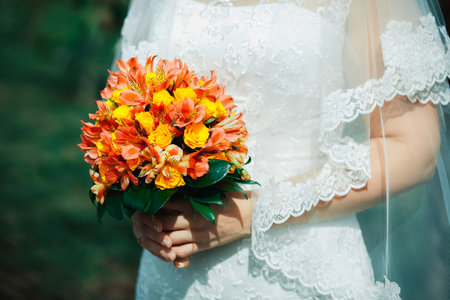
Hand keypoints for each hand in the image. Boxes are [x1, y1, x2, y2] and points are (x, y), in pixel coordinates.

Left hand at [131, 190, 251, 261]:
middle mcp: (192, 220)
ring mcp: (197, 235)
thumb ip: (194, 187)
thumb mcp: (212, 188)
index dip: (154, 204)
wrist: (250, 216)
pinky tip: (165, 247)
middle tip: (145, 219)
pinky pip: (180, 252)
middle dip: (151, 222)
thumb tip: (178, 178)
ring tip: (152, 233)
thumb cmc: (232, 197)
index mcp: (193, 204)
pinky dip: (169, 252)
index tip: (148, 202)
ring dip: (158, 238)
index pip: (165, 204)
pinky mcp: (202, 246)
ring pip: (168, 240)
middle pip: (162, 223)